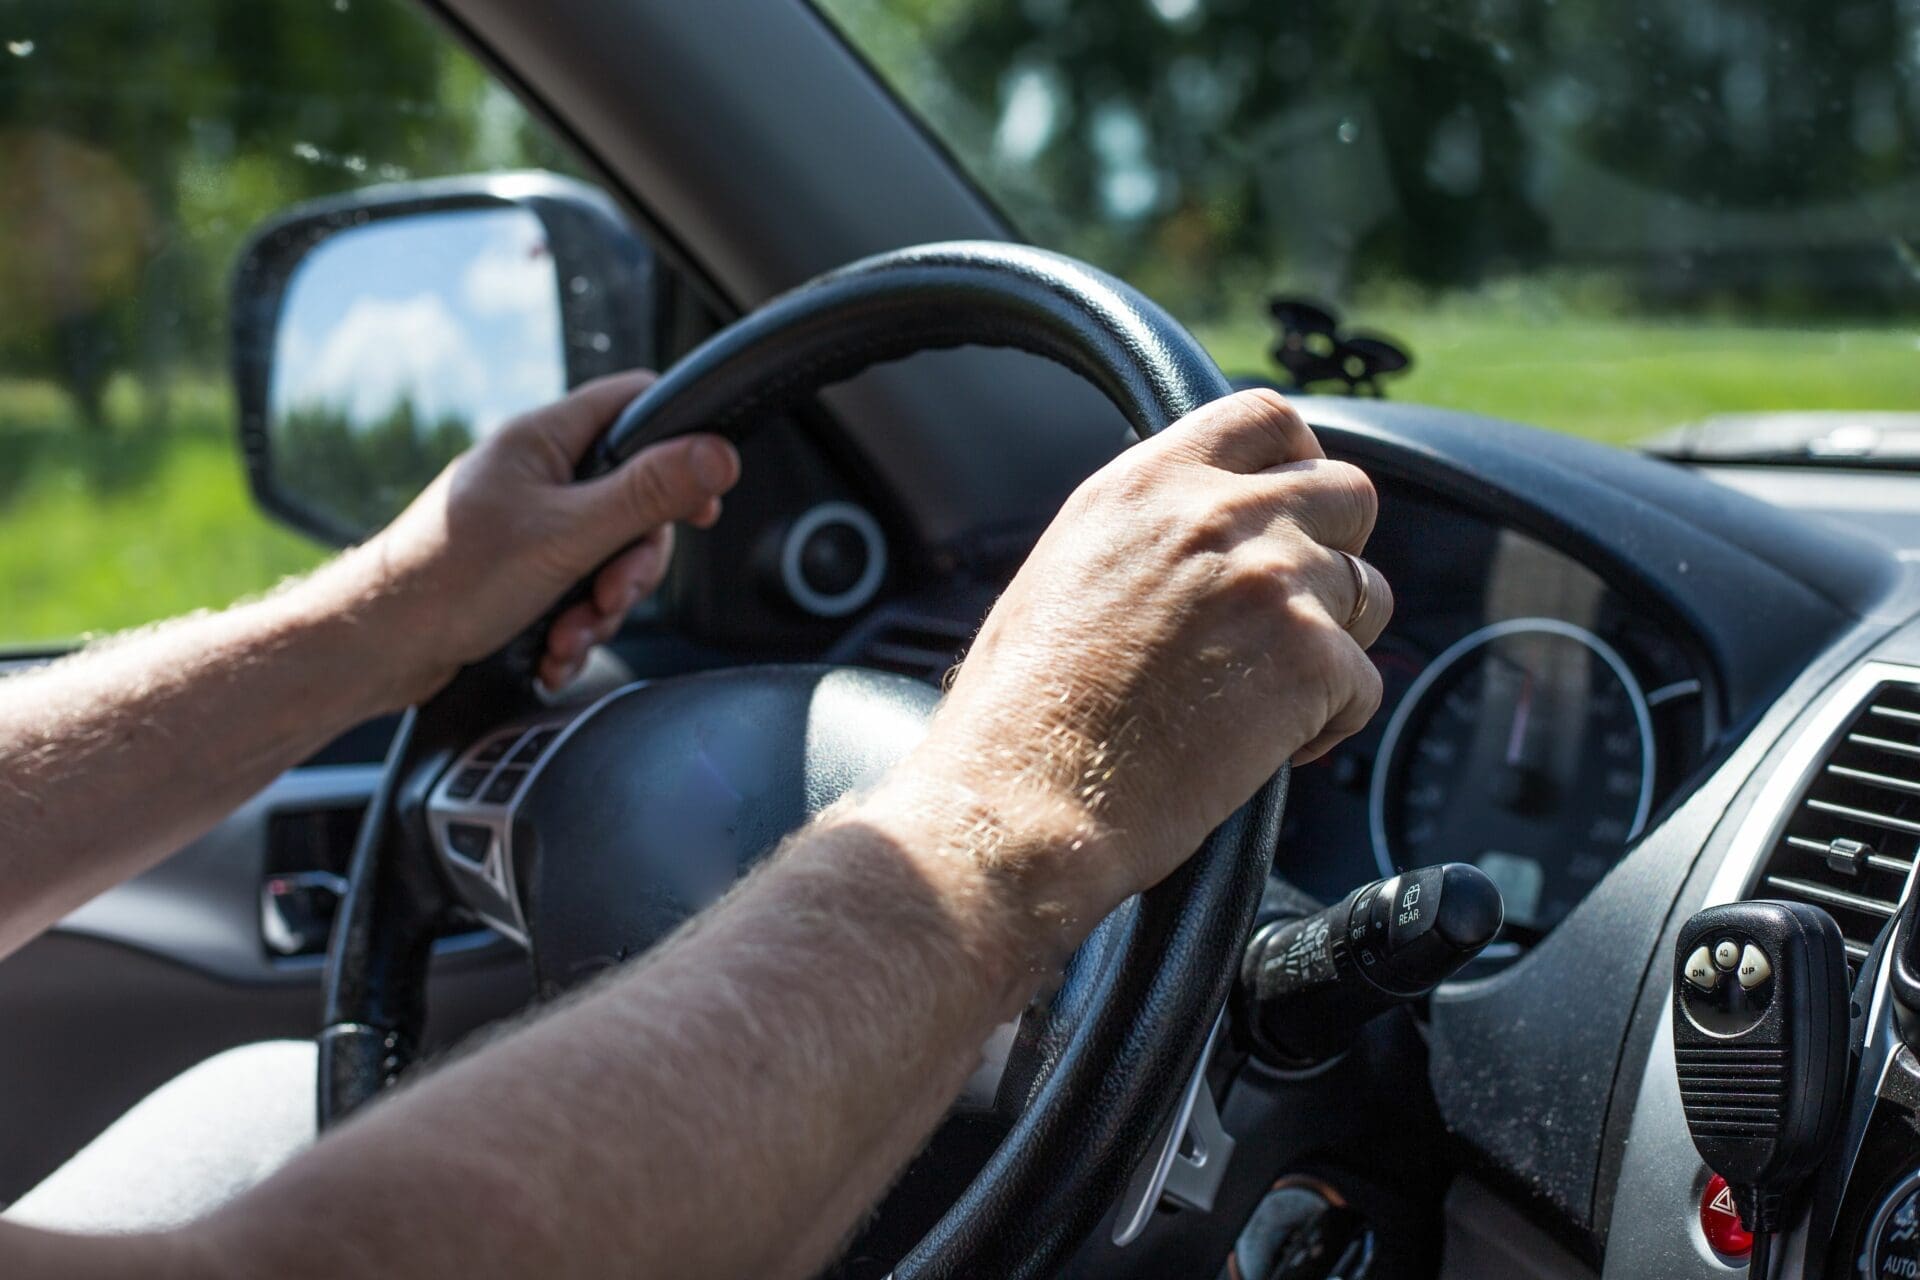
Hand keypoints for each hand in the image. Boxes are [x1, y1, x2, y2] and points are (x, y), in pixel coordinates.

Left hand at [325, 370, 740, 701]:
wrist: (375, 649)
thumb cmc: (448, 580)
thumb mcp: (568, 535)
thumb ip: (648, 493)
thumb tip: (717, 454)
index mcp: (544, 439)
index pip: (637, 404)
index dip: (682, 445)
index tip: (701, 501)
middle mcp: (539, 475)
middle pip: (634, 500)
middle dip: (631, 564)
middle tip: (611, 594)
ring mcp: (530, 526)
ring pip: (609, 557)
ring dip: (601, 609)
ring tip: (566, 636)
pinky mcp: (522, 574)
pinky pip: (578, 595)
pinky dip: (573, 630)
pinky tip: (550, 653)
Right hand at [914, 389, 1390, 927]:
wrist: (1026, 796)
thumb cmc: (1021, 713)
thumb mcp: (1065, 572)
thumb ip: (1146, 532)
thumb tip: (1197, 538)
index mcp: (1145, 485)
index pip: (1267, 418)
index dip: (1298, 462)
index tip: (1294, 508)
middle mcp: (1214, 514)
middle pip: (1345, 492)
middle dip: (1336, 551)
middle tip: (1293, 612)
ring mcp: (1271, 579)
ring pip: (1368, 591)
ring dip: (1335, 641)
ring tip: (1270, 695)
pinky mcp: (1309, 656)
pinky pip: (1364, 683)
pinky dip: (1331, 721)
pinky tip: (1270, 749)